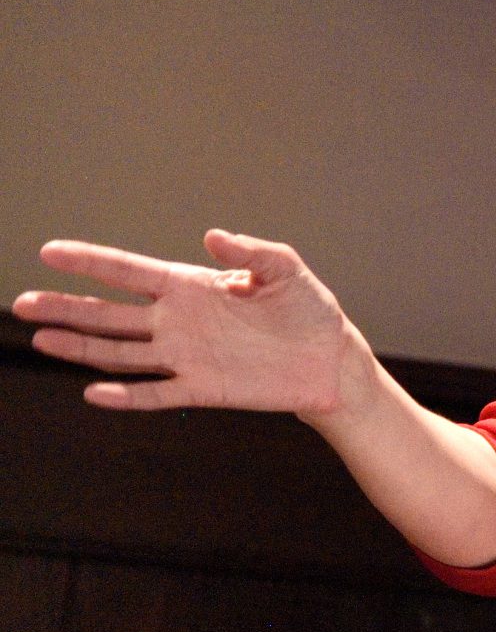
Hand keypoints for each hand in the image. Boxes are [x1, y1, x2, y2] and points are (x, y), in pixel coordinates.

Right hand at [14, 230, 369, 417]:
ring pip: (119, 352)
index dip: (91, 262)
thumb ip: (252, 251)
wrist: (329, 360)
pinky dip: (127, 396)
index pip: (129, 271)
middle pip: (109, 314)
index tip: (50, 252)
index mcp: (190, 286)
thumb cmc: (307, 310)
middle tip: (23, 302)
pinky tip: (96, 393)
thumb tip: (213, 235)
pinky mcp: (201, 388)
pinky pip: (156, 394)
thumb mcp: (286, 270)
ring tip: (39, 339)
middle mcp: (177, 321)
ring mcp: (185, 356)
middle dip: (67, 308)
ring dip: (80, 348)